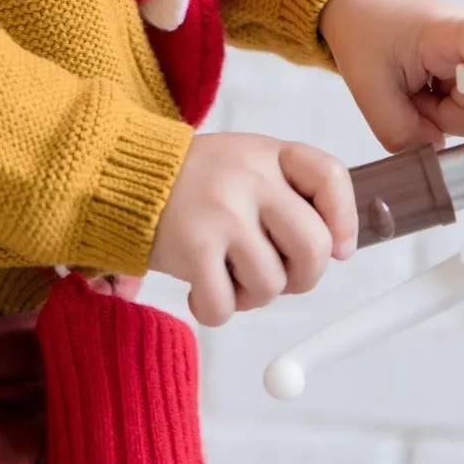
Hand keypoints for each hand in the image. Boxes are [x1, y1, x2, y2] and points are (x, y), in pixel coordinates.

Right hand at [149, 132, 356, 326]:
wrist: (119, 176)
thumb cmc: (190, 181)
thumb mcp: (243, 164)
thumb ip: (287, 194)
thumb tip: (337, 248)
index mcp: (267, 154)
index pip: (329, 176)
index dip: (344, 219)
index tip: (339, 247)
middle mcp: (249, 179)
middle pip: (313, 246)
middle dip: (303, 277)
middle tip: (277, 275)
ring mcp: (221, 213)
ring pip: (272, 284)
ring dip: (252, 295)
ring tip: (226, 274)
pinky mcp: (192, 248)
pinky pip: (226, 305)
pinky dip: (216, 309)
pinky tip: (200, 289)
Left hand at [319, 0, 463, 152]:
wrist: (364, 8)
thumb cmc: (366, 32)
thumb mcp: (368, 87)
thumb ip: (401, 131)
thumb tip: (436, 151)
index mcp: (450, 29)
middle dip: (443, 115)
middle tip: (408, 94)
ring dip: (439, 116)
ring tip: (412, 88)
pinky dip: (439, 113)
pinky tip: (422, 91)